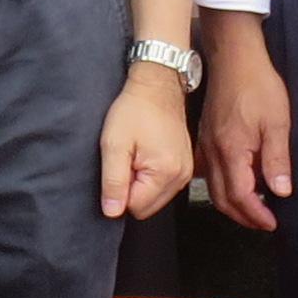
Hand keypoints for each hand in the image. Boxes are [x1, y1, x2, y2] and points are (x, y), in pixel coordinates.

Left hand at [99, 68, 193, 220]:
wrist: (157, 85)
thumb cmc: (135, 108)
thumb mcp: (114, 144)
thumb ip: (113, 181)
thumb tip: (112, 212)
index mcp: (166, 173)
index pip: (135, 208)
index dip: (119, 190)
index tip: (119, 165)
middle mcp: (181, 177)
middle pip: (146, 207)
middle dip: (131, 188)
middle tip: (127, 159)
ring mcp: (185, 172)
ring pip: (154, 198)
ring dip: (140, 183)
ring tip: (136, 155)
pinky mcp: (184, 167)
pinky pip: (162, 187)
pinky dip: (150, 177)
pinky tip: (145, 155)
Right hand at [194, 13, 291, 231]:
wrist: (233, 58)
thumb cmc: (257, 86)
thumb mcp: (277, 122)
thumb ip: (277, 160)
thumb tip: (281, 192)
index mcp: (232, 150)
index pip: (240, 196)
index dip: (256, 215)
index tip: (272, 223)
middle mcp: (213, 152)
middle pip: (222, 198)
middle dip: (243, 216)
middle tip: (264, 222)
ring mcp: (205, 145)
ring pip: (213, 187)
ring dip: (232, 203)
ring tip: (254, 207)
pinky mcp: (205, 137)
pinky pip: (209, 172)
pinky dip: (223, 186)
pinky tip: (239, 181)